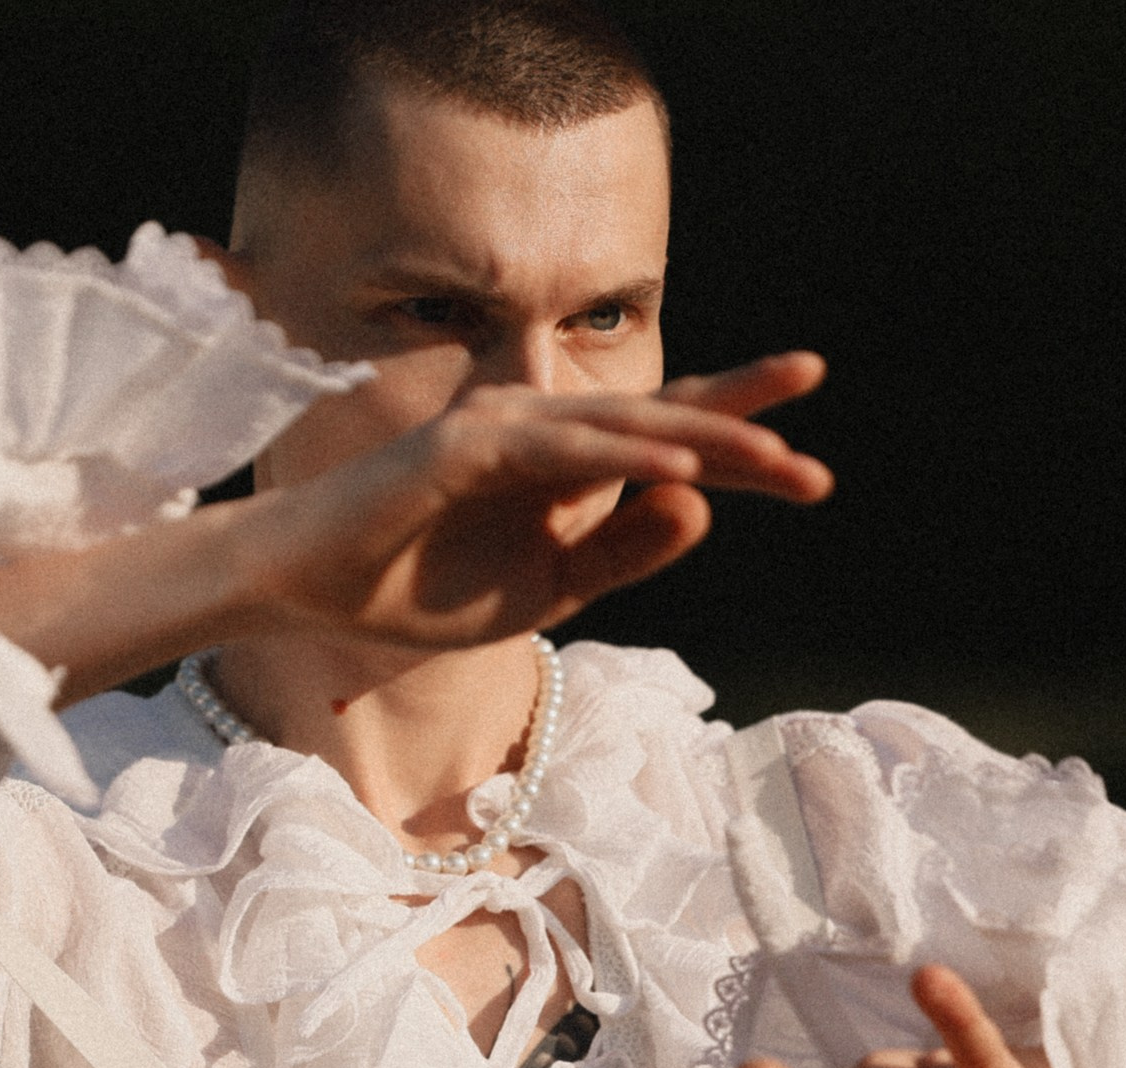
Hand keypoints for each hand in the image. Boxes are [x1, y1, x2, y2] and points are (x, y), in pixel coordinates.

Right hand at [243, 352, 832, 649]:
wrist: (308, 590)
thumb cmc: (413, 590)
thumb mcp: (545, 593)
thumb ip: (622, 555)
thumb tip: (705, 510)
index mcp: (563, 469)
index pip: (665, 442)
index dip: (736, 435)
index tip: (812, 459)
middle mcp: (541, 433)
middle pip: (660, 415)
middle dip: (743, 419)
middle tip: (817, 426)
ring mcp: (502, 432)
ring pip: (623, 427)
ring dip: (701, 440)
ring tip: (774, 457)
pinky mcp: (464, 448)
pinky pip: (560, 452)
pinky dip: (623, 459)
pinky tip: (683, 477)